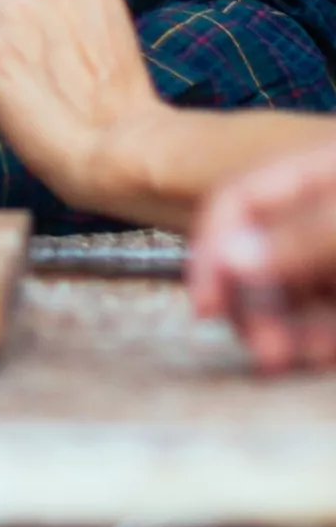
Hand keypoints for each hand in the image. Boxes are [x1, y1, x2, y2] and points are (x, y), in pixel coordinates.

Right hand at [190, 142, 335, 371]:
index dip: (213, 249)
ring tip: (283, 360)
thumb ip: (302, 236)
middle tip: (260, 350)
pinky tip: (313, 354)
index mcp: (316, 165)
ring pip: (296, 285)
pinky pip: (326, 308)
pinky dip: (316, 333)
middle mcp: (324, 202)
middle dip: (253, 302)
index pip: (238, 198)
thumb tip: (231, 259)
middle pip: (263, 247)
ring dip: (284, 326)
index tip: (202, 304)